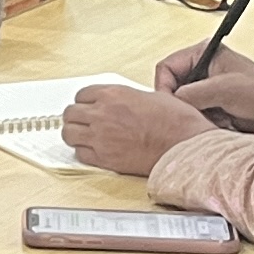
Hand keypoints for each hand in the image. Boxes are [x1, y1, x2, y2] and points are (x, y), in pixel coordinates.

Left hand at [62, 83, 216, 175]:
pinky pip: (81, 154)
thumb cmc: (176, 121)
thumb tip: (120, 104)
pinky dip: (84, 152)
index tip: (87, 106)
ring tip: (84, 136)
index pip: (81, 94)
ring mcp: (101, 137)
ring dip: (75, 134)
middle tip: (82, 122)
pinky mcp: (105, 158)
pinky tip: (95, 150)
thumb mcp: (150, 95)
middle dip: (75, 117)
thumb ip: (127, 98)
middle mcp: (103, 114)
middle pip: (70, 113)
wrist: (184, 144)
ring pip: (69, 134)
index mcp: (113, 94)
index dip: (84, 101)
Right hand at [150, 41, 253, 133]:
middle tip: (196, 113)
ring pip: (182, 105)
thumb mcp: (224, 89)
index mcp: (202, 54)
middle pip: (172, 88)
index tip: (171, 105)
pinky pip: (194, 115)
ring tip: (216, 117)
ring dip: (196, 114)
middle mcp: (201, 69)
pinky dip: (203, 121)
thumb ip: (194, 93)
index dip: (164, 86)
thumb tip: (172, 101)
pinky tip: (222, 122)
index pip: (166, 67)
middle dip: (183, 104)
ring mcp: (206, 87)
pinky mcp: (212, 104)